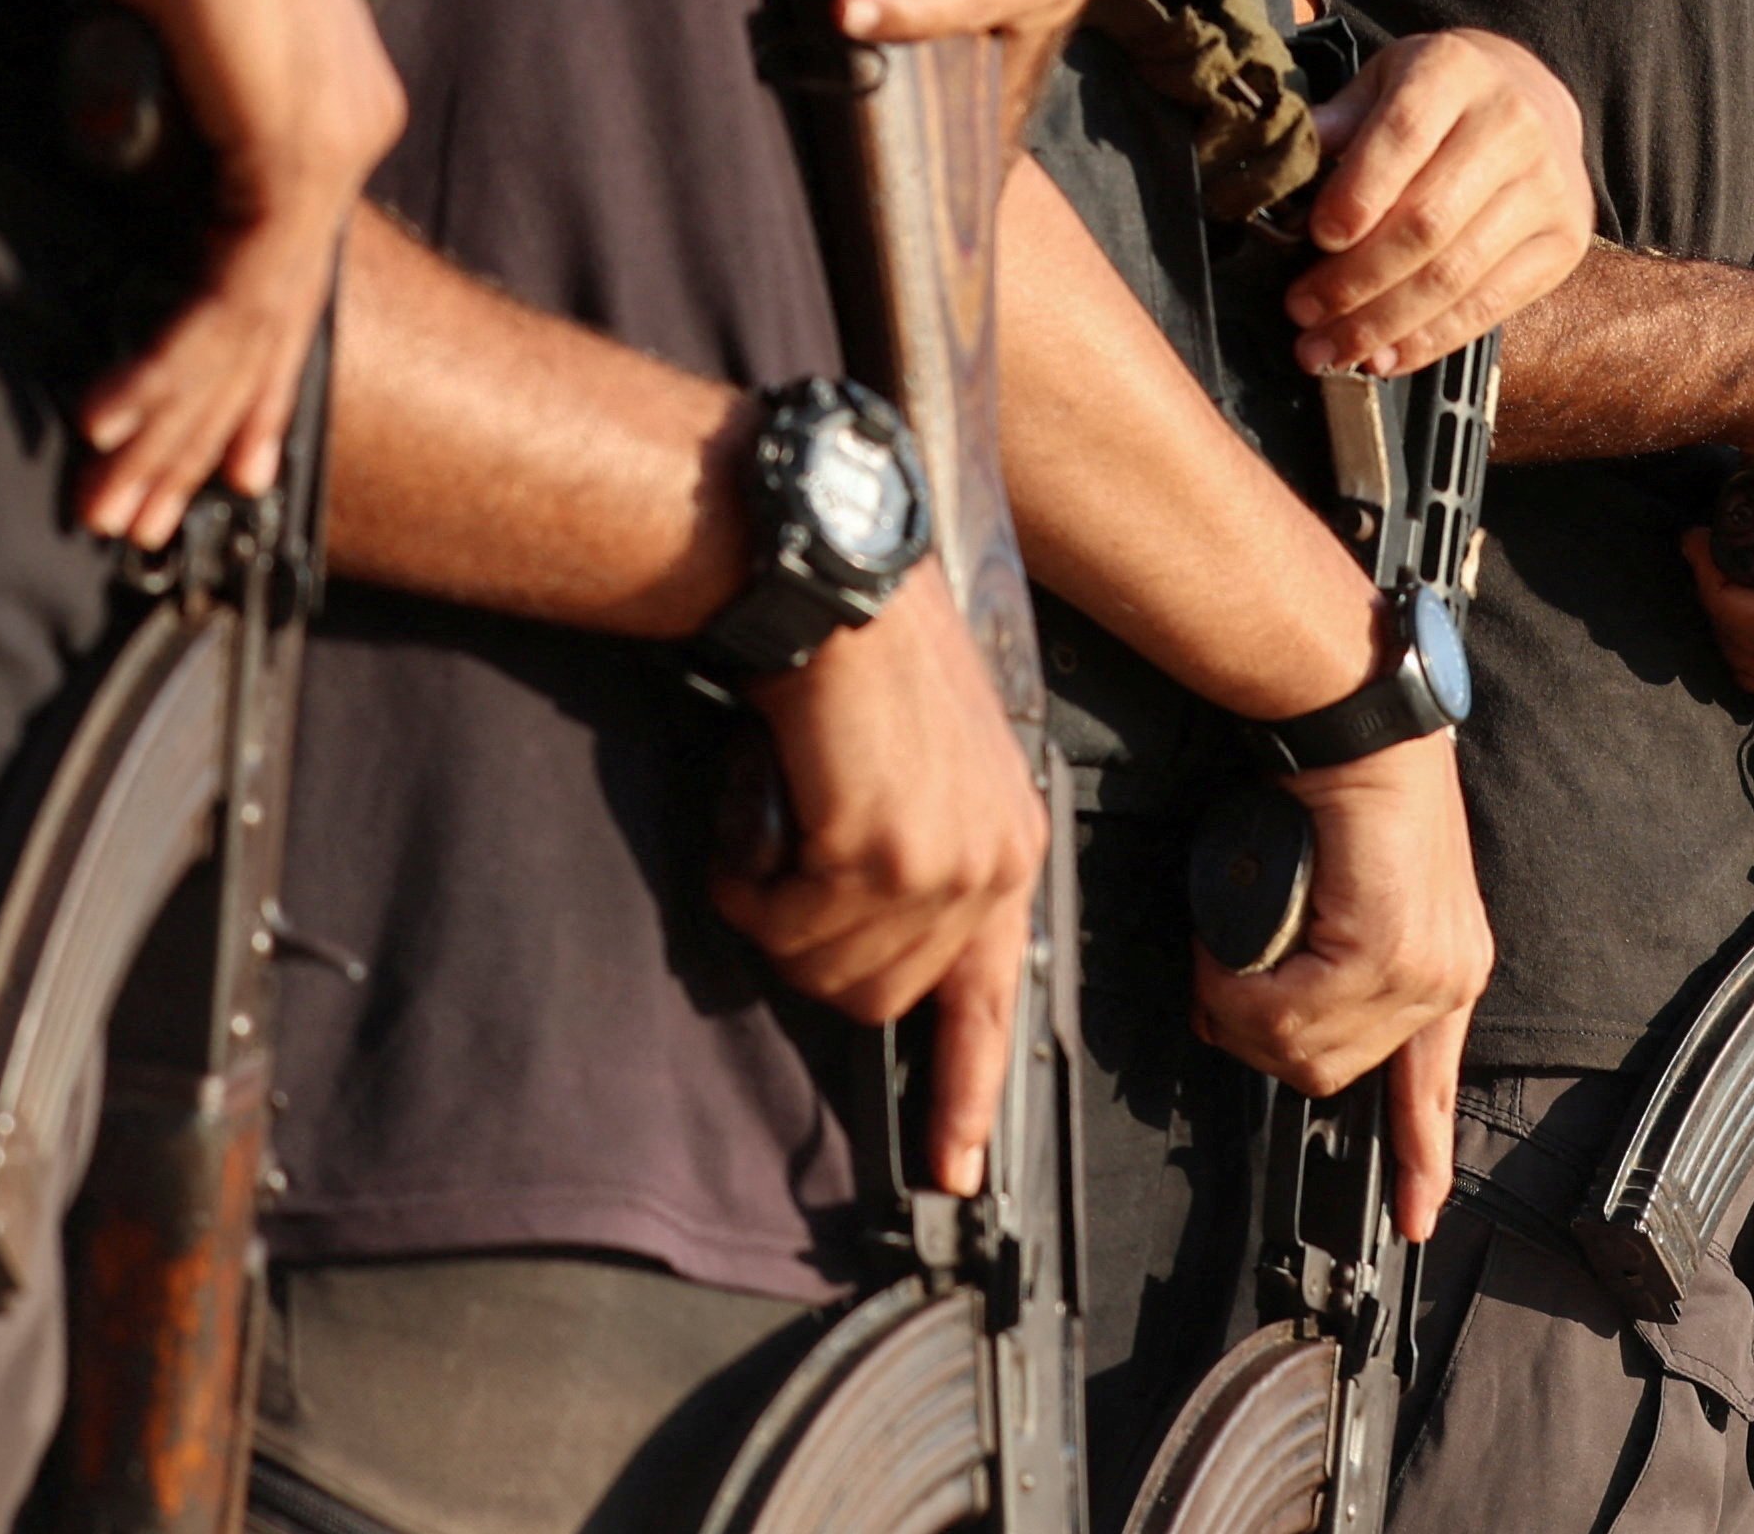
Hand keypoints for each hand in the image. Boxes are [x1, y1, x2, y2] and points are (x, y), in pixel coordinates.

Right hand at [41, 0, 404, 548]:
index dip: (248, 378)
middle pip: (276, 322)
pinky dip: (174, 364)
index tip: (213, 454)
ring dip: (177, 421)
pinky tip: (125, 421)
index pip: (286, 276)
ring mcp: (330, 146)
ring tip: (128, 502)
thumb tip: (145, 163)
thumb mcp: (170, 47)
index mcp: (327, 111)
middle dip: (205, 430)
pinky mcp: (294, 153)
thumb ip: (180, 126)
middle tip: (155, 515)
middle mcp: (347, 133)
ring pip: (254, 326)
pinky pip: (234, 293)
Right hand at [714, 569, 1049, 1195]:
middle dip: (805, 946)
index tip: (954, 1171)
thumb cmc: (864, 663)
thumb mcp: (926, 771)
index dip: (965, 1094)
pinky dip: (744, 868)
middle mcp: (990, 867)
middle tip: (780, 851)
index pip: (992, 1003)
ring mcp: (938, 866)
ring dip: (769, 903)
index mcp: (1009, 850)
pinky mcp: (876, 855)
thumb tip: (858, 947)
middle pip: (873, 1002)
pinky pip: (777, 922)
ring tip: (776, 807)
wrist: (840, 583)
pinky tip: (760, 796)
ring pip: (818, 970)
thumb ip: (916, 860)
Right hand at [1190, 733, 1493, 1240]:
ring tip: (1222, 961)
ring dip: (1245, 1015)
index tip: (1415, 1215)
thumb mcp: (1351, 892)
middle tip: (1221, 991)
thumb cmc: (1347, 791)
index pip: (1434, 1083)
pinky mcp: (1388, 950)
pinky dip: (1242, 992)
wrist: (1360, 725)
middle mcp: (1449, 973)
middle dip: (1265, 1044)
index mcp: (1450, 965)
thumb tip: (1272, 1014)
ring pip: (1308, 1050)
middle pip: (1336, 1073)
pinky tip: (1227, 955)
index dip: (1420, 1154)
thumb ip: (1334, 959)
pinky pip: (1293, 1012)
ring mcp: (1425, 966)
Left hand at [1283, 30, 1592, 376]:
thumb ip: (1340, 123)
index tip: (1315, 238)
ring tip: (1329, 349)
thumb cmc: (1441, 99)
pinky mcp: (1562, 242)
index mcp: (1456, 71)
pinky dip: (1429, 340)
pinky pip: (1489, 305)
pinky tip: (1383, 357)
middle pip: (1427, 221)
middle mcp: (1513, 127)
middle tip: (1302, 311)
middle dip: (1355, 279)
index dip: (1357, 194)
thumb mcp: (1386, 82)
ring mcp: (1547, 188)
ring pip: (1454, 274)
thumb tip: (1288, 165)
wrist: (1533, 99)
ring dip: (1383, 324)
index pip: (1404, 136)